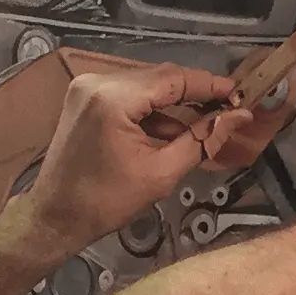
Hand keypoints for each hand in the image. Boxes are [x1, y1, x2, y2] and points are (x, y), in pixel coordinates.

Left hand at [18, 61, 295, 257]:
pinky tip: (174, 131)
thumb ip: (202, 139)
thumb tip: (238, 116)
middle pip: (160, 78)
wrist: (55, 216)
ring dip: (175, 104)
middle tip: (229, 110)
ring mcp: (88, 87)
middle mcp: (97, 82)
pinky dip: (152, 111)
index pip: (174, 79)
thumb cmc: (105, 202)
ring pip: (146, 85)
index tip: (240, 94)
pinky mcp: (85, 98)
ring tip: (207, 123)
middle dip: (196, 94)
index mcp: (113, 98)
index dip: (211, 85)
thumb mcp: (161, 173)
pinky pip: (129, 95)